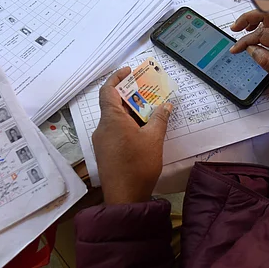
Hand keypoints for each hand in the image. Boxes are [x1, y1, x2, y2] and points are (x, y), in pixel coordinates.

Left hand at [92, 67, 172, 203]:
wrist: (125, 197)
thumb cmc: (138, 165)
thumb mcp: (154, 138)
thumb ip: (159, 118)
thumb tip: (166, 104)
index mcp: (111, 119)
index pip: (108, 90)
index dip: (117, 78)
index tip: (130, 71)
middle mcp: (103, 127)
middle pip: (113, 104)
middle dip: (130, 95)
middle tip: (148, 90)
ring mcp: (102, 141)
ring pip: (115, 118)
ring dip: (131, 111)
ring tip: (150, 109)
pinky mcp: (106, 152)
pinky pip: (115, 130)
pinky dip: (128, 124)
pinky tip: (144, 129)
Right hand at [229, 9, 268, 96]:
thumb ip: (267, 62)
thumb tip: (251, 49)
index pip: (262, 34)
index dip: (246, 41)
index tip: (236, 49)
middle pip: (267, 13)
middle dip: (248, 18)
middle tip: (235, 28)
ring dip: (258, 14)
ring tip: (245, 25)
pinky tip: (260, 22)